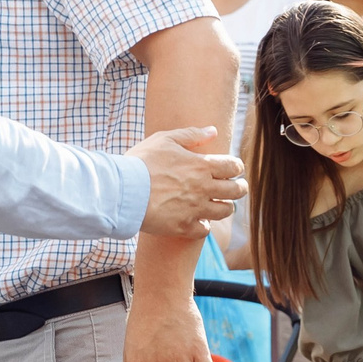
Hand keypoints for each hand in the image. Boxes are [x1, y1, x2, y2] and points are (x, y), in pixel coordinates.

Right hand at [126, 126, 245, 237]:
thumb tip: (213, 131)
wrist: (122, 190)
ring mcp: (195, 209)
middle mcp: (204, 189)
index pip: (234, 167)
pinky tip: (198, 220)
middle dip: (240, 188)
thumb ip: (191, 135)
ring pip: (224, 211)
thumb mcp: (164, 140)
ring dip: (224, 206)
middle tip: (237, 187)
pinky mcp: (183, 227)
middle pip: (236, 191)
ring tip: (218, 203)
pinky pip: (204, 229)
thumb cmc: (141, 162)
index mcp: (201, 166)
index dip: (237, 167)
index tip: (234, 168)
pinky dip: (203, 225)